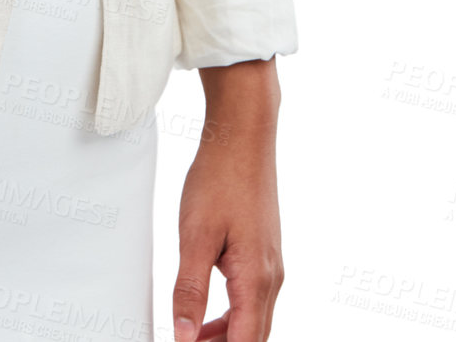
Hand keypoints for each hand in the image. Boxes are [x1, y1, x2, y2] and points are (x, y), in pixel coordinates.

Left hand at [172, 61, 283, 341]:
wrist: (243, 134)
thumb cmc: (220, 177)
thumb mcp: (195, 236)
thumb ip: (189, 291)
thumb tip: (183, 338)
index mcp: (256, 279)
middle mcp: (271, 278)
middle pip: (252, 337)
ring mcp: (271, 265)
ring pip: (252, 320)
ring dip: (224, 337)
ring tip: (190, 337)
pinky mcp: (264, 253)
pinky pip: (251, 300)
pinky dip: (230, 317)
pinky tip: (206, 315)